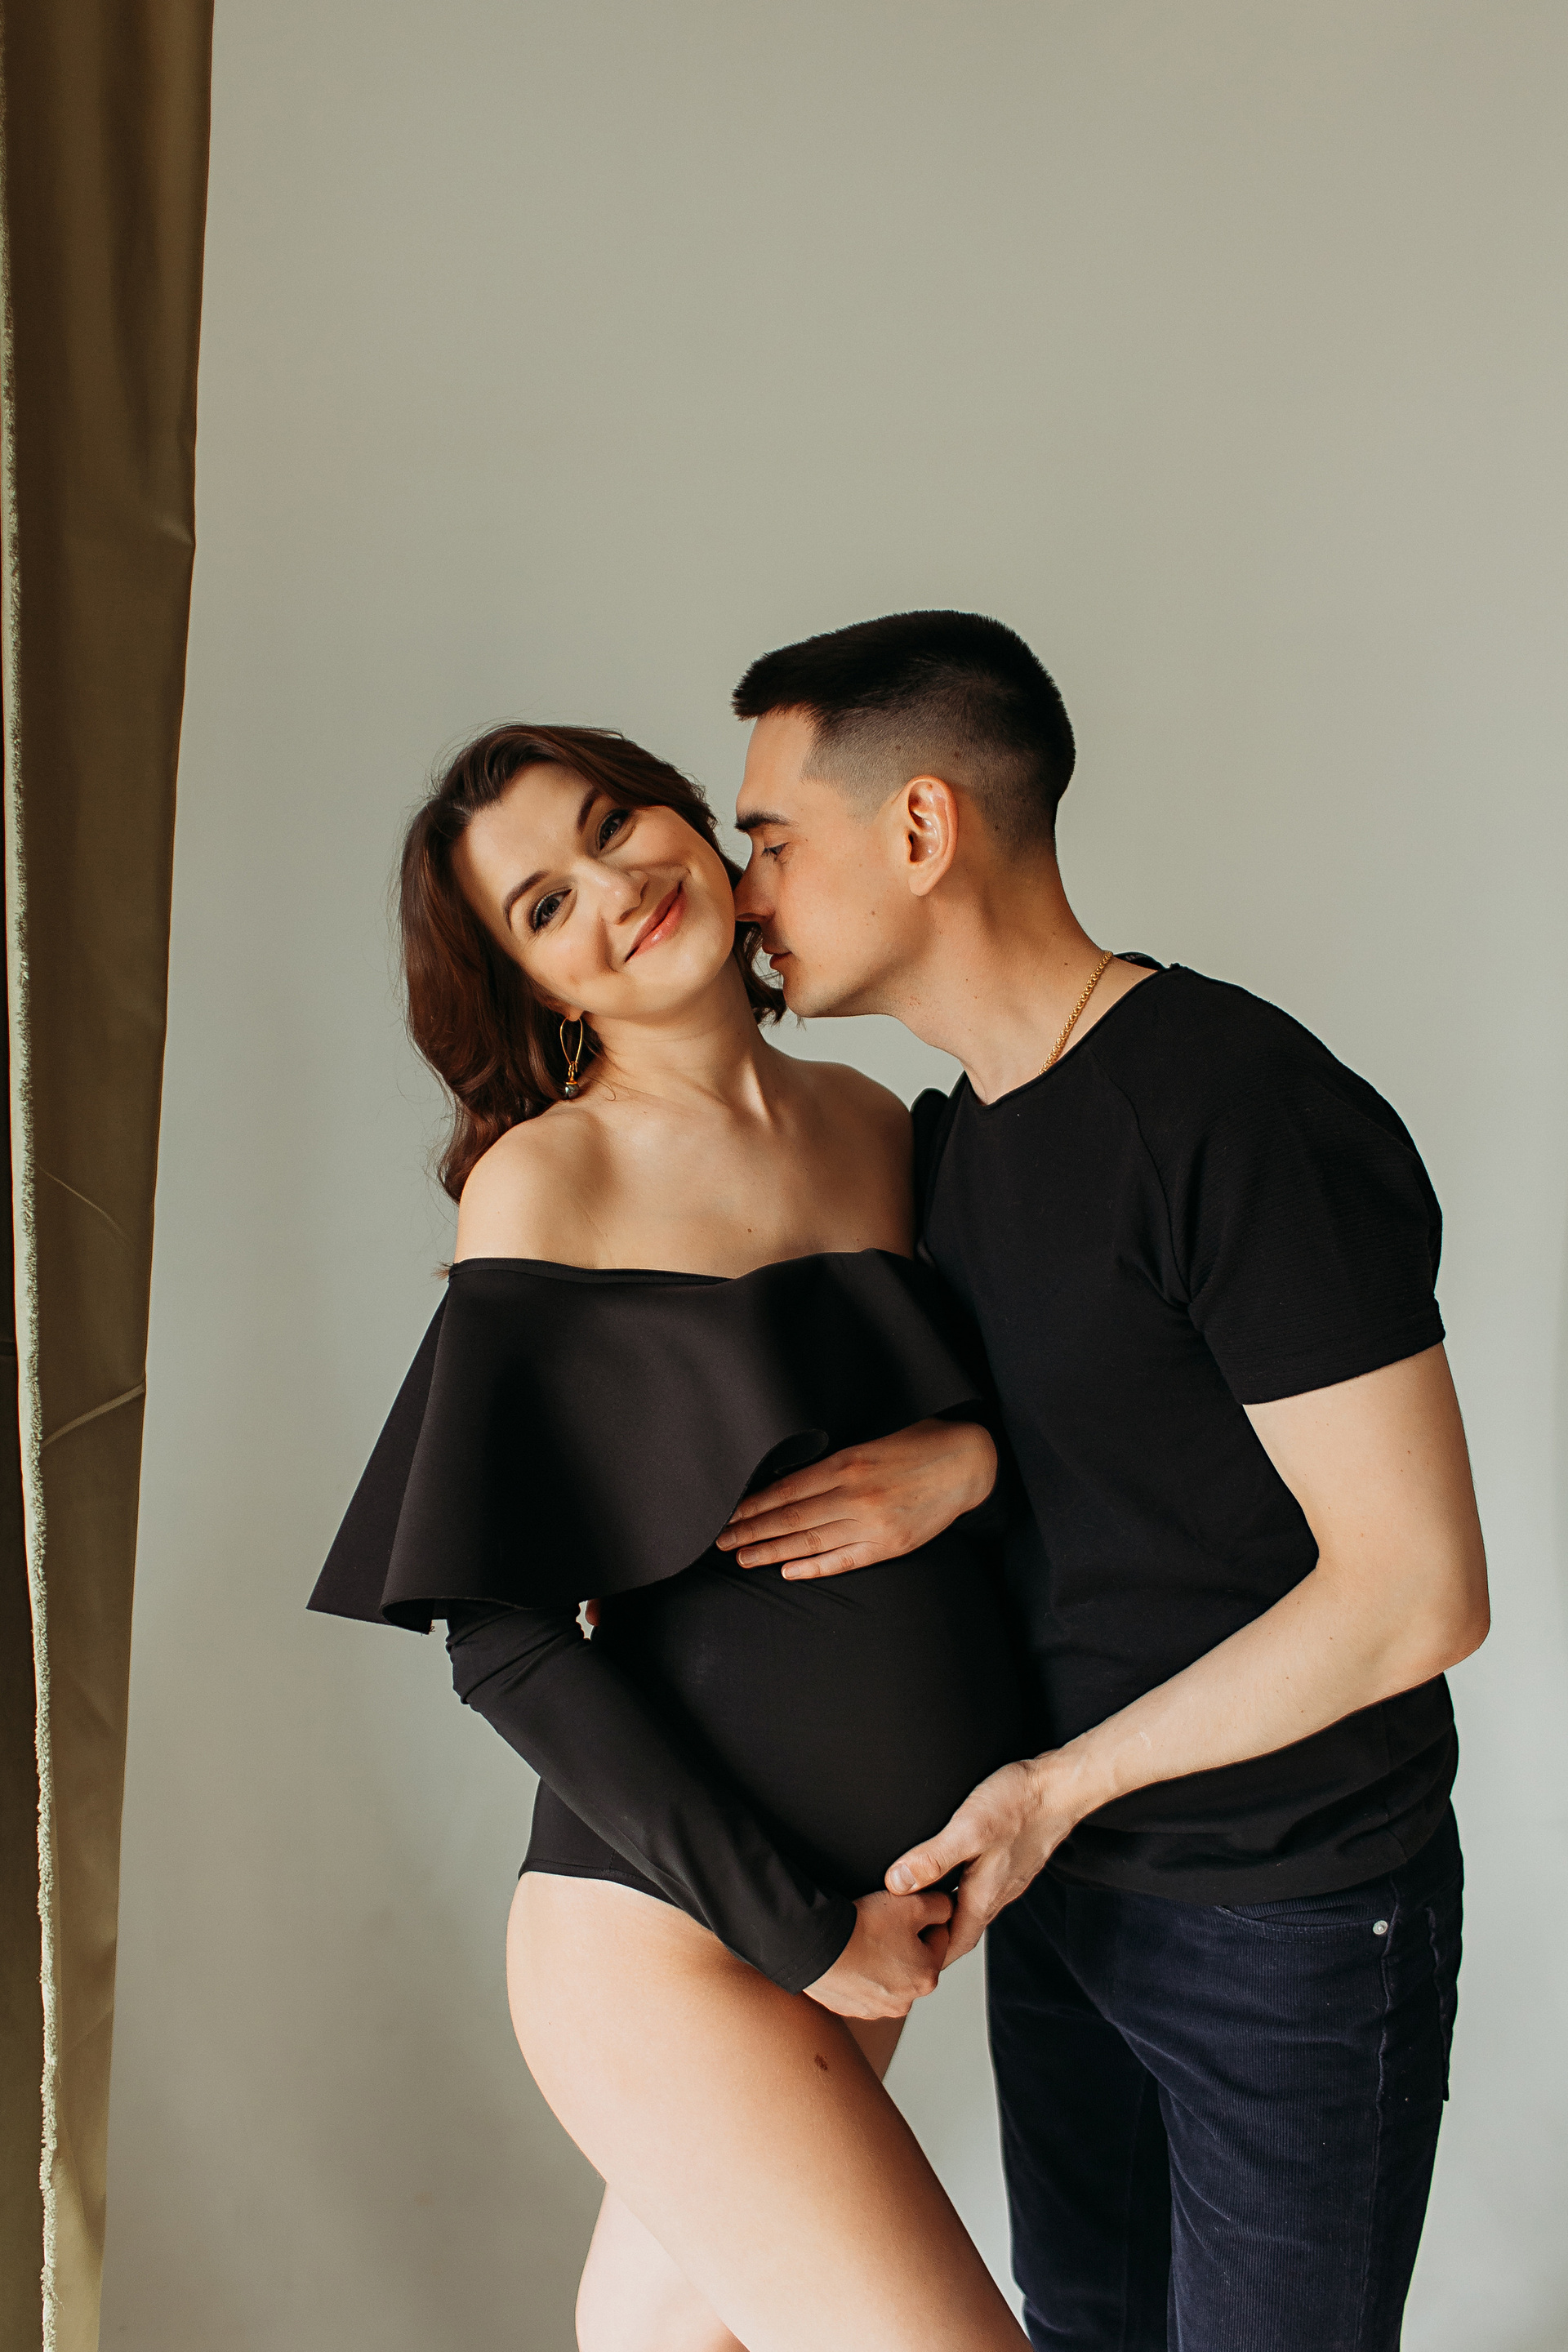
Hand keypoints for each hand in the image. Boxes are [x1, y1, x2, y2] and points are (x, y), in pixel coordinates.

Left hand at [715, 1418, 997, 1578]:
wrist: (965, 1463)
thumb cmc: (913, 1445)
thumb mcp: (866, 1444)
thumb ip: (830, 1465)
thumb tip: (786, 1483)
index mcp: (846, 1464)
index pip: (786, 1491)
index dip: (753, 1506)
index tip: (728, 1514)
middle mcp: (855, 1496)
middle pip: (791, 1520)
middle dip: (751, 1531)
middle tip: (721, 1542)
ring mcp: (872, 1525)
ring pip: (811, 1543)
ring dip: (772, 1552)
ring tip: (744, 1558)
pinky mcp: (890, 1546)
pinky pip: (843, 1560)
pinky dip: (814, 1567)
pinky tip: (788, 1570)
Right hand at [804, 1887, 953, 2018]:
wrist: (813, 1945)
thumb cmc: (863, 1927)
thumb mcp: (912, 1904)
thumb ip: (940, 1905)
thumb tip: (947, 1908)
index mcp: (927, 1977)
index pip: (939, 1937)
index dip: (925, 1916)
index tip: (905, 1909)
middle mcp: (905, 2001)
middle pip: (914, 1960)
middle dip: (904, 1940)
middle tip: (882, 1922)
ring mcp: (875, 2008)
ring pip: (888, 1974)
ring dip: (882, 1958)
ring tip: (863, 1937)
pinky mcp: (849, 2008)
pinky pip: (861, 1985)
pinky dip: (859, 1971)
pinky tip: (848, 1953)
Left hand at [885, 1755, 1078, 1964]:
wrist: (1060, 1787)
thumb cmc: (1019, 1806)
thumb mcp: (967, 1830)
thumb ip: (932, 1859)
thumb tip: (897, 1884)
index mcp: (984, 1896)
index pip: (956, 1943)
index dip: (931, 1955)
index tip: (907, 1959)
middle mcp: (998, 1893)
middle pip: (963, 1928)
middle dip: (937, 1937)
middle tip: (906, 1935)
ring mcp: (1007, 1877)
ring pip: (973, 1907)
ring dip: (949, 1912)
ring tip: (921, 1905)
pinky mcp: (1011, 1859)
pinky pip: (983, 1886)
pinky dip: (962, 1889)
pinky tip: (952, 1871)